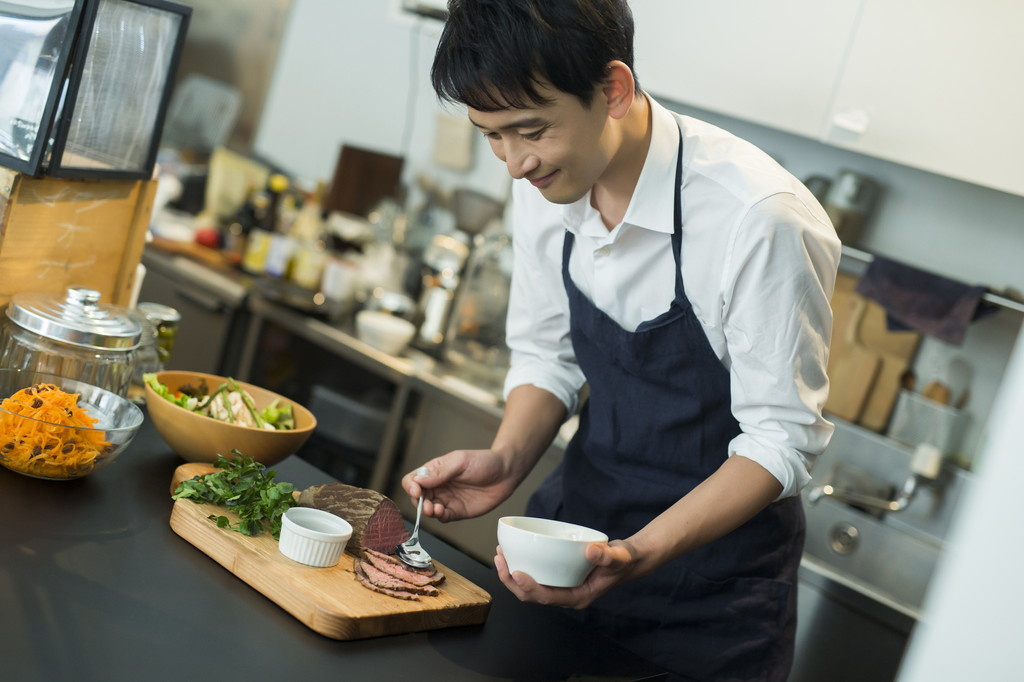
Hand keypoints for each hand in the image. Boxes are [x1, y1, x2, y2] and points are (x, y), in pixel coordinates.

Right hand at [401, 449, 518, 521]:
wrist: (505, 474)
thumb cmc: (483, 462)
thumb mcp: (460, 462)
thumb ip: (440, 472)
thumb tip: (418, 480)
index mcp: (435, 470)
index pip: (413, 479)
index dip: (411, 486)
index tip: (417, 491)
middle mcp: (438, 486)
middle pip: (417, 497)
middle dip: (419, 502)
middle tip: (427, 505)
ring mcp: (446, 499)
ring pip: (428, 509)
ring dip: (427, 511)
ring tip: (435, 509)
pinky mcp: (456, 511)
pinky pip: (442, 517)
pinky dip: (439, 517)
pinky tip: (442, 513)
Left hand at [493, 540, 640, 608]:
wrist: (627, 559)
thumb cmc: (623, 561)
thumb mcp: (619, 557)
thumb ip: (607, 556)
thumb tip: (591, 551)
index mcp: (577, 597)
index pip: (548, 598)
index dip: (529, 588)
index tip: (516, 573)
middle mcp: (565, 595)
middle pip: (532, 596)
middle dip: (512, 581)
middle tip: (500, 560)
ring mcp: (561, 587)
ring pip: (530, 587)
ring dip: (511, 574)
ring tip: (500, 555)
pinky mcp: (558, 576)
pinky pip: (535, 576)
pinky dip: (522, 565)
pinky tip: (513, 552)